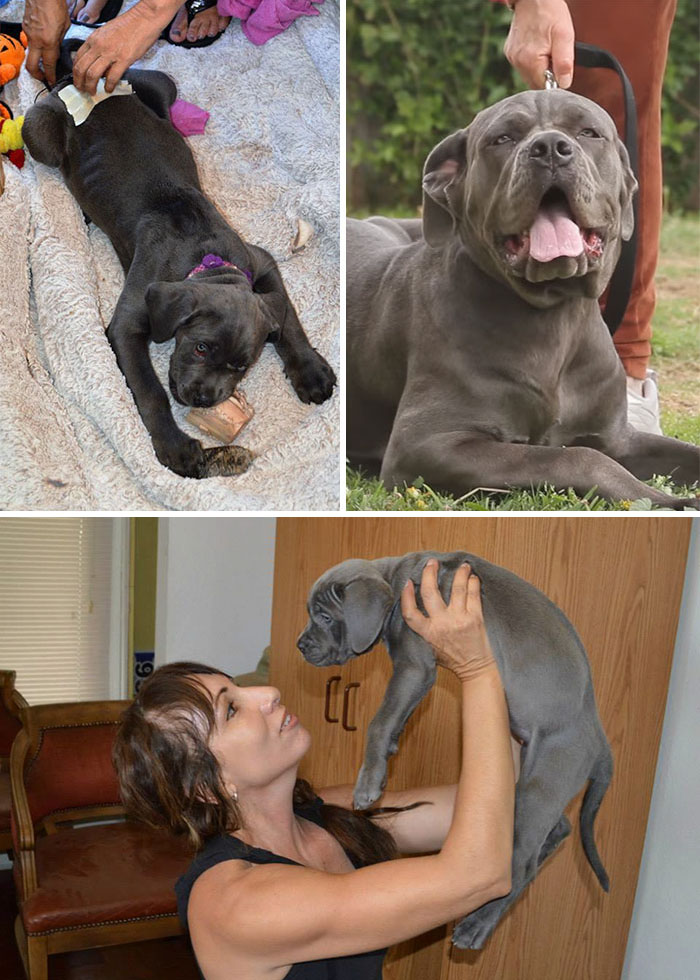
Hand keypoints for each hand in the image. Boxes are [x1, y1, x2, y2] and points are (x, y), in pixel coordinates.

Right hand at [23, 0, 70, 86]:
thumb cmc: (56, 5)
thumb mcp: (65, 27)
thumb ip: (60, 41)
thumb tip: (57, 49)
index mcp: (49, 42)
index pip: (49, 66)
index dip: (50, 76)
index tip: (52, 82)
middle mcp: (37, 40)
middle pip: (32, 66)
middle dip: (37, 75)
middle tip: (43, 77)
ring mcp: (29, 34)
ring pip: (30, 54)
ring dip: (36, 60)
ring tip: (43, 61)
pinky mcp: (25, 27)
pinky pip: (30, 41)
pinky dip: (35, 45)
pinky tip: (42, 42)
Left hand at [71, 0, 179, 93]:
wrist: (144, 18)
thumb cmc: (129, 25)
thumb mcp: (107, 34)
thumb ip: (100, 47)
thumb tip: (100, 65)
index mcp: (94, 38)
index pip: (78, 58)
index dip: (75, 72)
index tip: (78, 80)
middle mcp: (99, 45)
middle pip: (81, 68)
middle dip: (80, 82)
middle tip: (82, 90)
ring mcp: (110, 52)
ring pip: (92, 74)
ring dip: (91, 87)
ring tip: (93, 92)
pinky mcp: (124, 59)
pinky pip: (112, 77)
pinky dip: (109, 86)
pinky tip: (109, 89)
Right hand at [401, 560, 496, 680]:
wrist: (476, 669)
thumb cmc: (453, 659)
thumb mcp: (431, 647)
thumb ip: (425, 629)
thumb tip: (419, 606)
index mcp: (428, 633)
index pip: (411, 612)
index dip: (406, 596)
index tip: (407, 582)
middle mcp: (442, 624)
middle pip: (430, 593)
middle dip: (430, 573)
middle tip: (432, 563)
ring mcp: (459, 620)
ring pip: (456, 588)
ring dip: (459, 574)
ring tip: (462, 565)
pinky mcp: (475, 618)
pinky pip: (473, 594)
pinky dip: (473, 583)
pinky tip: (472, 577)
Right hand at [504, 0, 574, 89]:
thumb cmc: (550, 12)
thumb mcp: (564, 36)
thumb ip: (564, 63)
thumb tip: (564, 84)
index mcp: (530, 60)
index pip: (544, 87)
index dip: (555, 81)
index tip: (560, 69)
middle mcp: (518, 61)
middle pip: (535, 83)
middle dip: (547, 75)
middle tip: (555, 56)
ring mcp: (512, 57)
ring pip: (529, 76)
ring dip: (540, 69)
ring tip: (547, 49)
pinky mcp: (510, 53)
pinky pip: (523, 66)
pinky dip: (532, 62)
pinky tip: (538, 48)